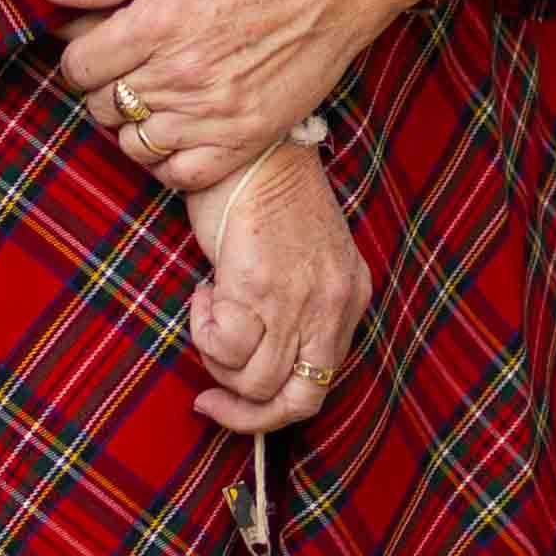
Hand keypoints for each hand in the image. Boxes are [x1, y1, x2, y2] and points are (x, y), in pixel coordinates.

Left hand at [55, 0, 407, 193]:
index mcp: (158, 21)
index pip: (77, 67)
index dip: (81, 52)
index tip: (102, 39)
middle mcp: (181, 75)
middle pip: (101, 106)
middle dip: (106, 83)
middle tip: (133, 59)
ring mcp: (214, 114)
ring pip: (132, 144)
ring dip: (133, 120)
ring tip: (158, 89)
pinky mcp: (245, 140)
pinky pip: (177, 174)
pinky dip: (167, 158)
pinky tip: (179, 126)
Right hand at [179, 140, 371, 434]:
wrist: (253, 141)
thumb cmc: (268, 192)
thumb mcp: (305, 257)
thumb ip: (299, 305)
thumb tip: (258, 356)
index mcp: (351, 296)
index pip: (321, 384)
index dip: (273, 405)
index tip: (235, 397)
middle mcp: (333, 306)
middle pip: (295, 404)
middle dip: (245, 414)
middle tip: (211, 399)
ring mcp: (298, 300)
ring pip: (253, 383)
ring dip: (217, 358)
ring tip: (210, 309)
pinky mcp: (259, 288)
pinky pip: (225, 349)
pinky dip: (204, 330)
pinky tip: (205, 292)